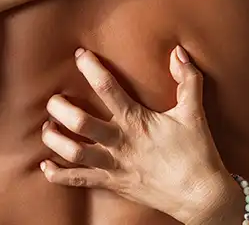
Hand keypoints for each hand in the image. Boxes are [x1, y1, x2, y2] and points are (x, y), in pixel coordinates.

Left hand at [39, 46, 243, 223]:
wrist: (201, 197)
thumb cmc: (197, 153)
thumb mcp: (193, 112)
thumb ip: (188, 79)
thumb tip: (179, 51)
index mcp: (136, 121)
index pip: (107, 88)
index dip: (90, 68)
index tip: (79, 55)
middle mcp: (120, 143)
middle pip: (80, 122)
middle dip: (60, 108)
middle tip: (54, 100)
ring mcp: (113, 166)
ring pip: (73, 152)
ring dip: (54, 139)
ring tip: (48, 127)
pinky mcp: (112, 184)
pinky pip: (79, 181)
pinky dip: (58, 175)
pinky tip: (46, 165)